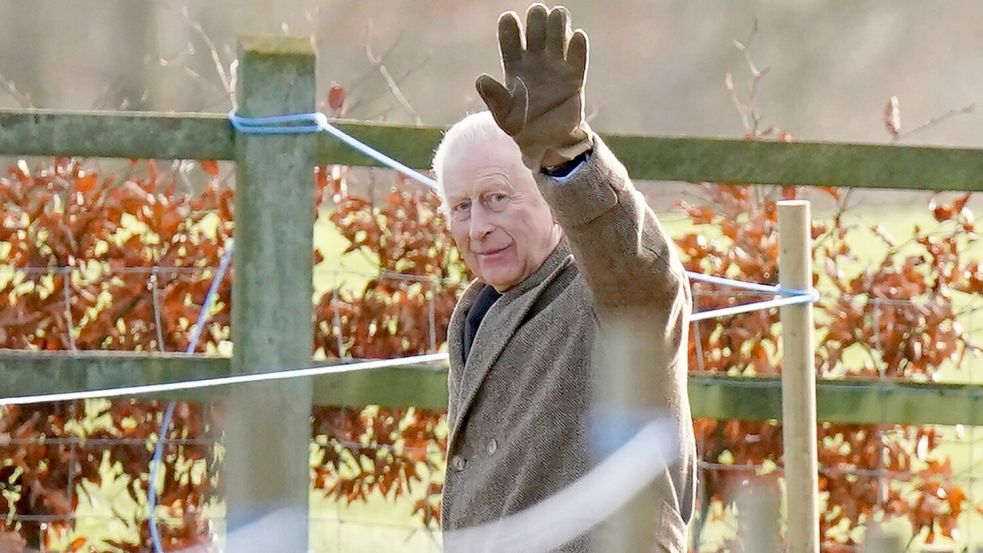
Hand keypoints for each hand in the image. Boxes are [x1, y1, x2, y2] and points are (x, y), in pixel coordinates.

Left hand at [476, 4, 591, 169]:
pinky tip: (577, 37)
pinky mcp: (574, 77)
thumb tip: (482, 79)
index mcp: (514, 64)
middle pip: (536, 26)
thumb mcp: (503, 116)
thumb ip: (494, 97)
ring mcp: (556, 66)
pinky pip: (578, 56)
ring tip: (558, 22)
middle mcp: (535, 59)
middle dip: (537, 18)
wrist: (546, 143)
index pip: (510, 36)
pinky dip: (579, 45)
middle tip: (538, 21)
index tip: (510, 19)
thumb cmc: (520, 127)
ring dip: (558, 23)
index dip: (509, 25)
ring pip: (558, 33)